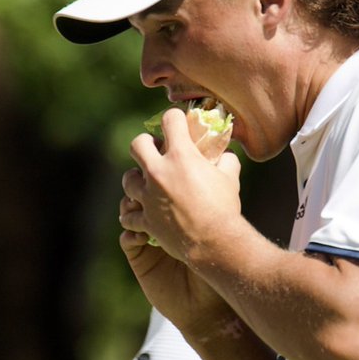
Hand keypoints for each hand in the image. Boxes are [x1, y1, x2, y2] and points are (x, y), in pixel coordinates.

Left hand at [118, 107, 243, 330]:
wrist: (215, 242)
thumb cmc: (225, 207)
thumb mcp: (230, 176)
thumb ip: (225, 160)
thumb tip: (225, 154)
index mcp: (180, 155)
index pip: (169, 120)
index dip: (174, 118)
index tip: (178, 122)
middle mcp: (159, 172)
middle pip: (137, 144)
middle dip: (146, 145)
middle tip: (156, 152)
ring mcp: (149, 196)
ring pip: (128, 179)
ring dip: (137, 179)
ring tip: (147, 184)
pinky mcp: (145, 219)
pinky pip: (129, 214)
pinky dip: (135, 213)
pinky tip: (143, 212)